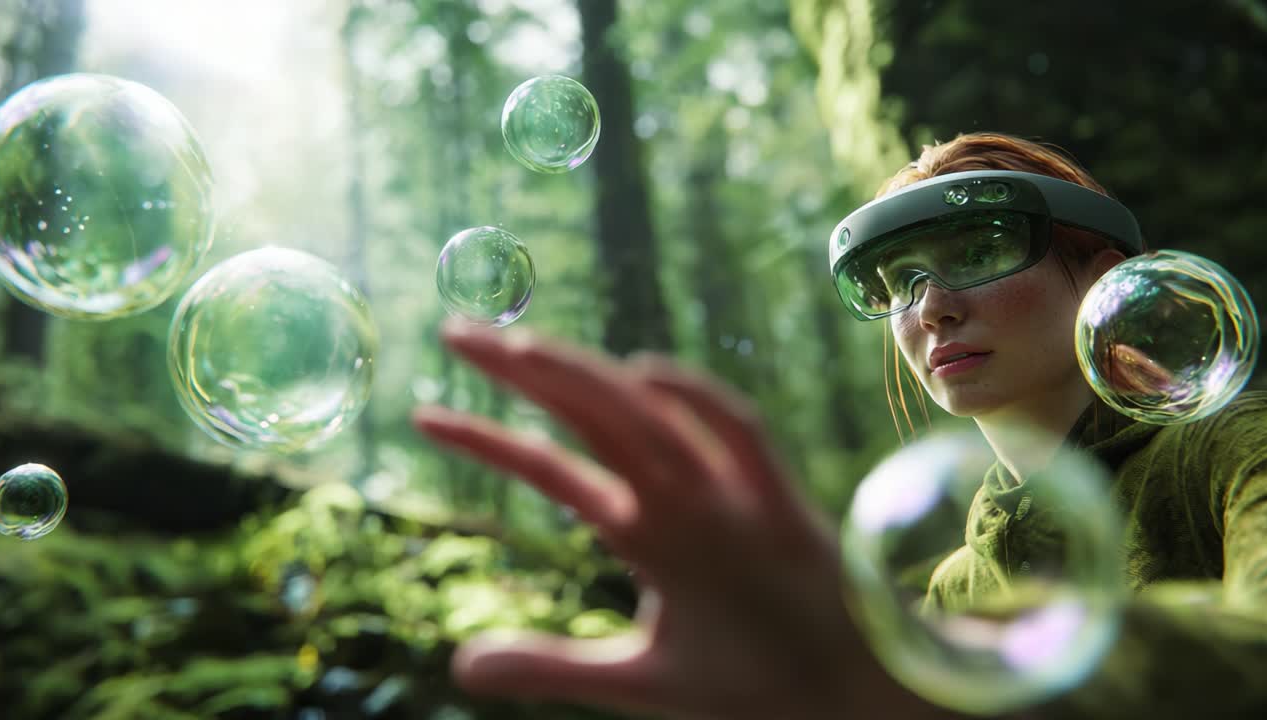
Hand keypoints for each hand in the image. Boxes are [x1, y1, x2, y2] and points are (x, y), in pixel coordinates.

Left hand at [413, 320, 955, 719]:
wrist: (841, 699)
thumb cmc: (750, 680)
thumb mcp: (636, 678)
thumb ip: (552, 667)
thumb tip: (460, 665)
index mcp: (645, 529)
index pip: (553, 468)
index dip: (489, 438)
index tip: (424, 414)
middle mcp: (677, 498)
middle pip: (590, 417)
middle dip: (525, 372)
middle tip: (456, 331)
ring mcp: (725, 499)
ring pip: (649, 419)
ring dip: (588, 379)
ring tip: (520, 348)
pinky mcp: (777, 511)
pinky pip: (740, 441)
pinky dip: (700, 404)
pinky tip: (644, 375)